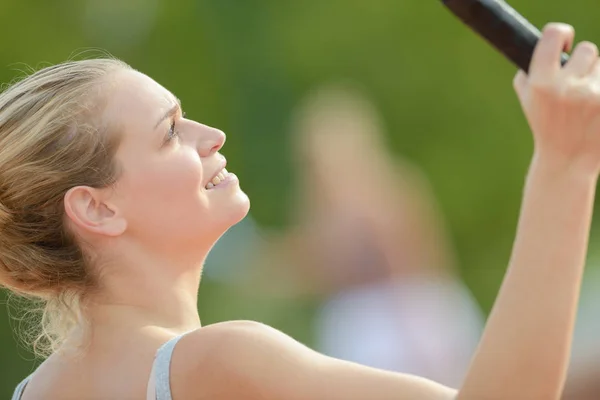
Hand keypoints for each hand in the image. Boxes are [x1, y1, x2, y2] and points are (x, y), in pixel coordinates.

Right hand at [514, 23, 599, 175]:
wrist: (567, 160)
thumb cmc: (545, 127)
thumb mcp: (527, 101)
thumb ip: (530, 73)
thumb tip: (544, 50)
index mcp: (541, 83)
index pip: (554, 34)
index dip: (562, 34)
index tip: (565, 43)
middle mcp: (566, 87)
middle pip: (587, 49)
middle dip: (583, 64)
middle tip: (576, 84)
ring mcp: (592, 95)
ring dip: (597, 78)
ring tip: (587, 100)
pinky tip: (595, 109)